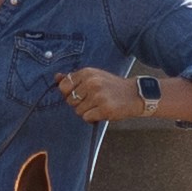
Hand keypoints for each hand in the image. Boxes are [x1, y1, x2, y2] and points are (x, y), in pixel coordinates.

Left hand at [55, 64, 172, 126]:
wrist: (135, 94)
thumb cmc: (112, 86)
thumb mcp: (94, 76)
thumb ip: (75, 78)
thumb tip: (56, 78)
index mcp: (87, 72)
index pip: (63, 86)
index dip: (69, 93)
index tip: (79, 94)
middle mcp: (91, 83)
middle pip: (70, 100)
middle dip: (79, 103)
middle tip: (93, 100)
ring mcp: (98, 96)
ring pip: (78, 111)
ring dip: (87, 111)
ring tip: (99, 105)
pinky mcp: (104, 109)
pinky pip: (87, 117)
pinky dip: (93, 117)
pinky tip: (102, 111)